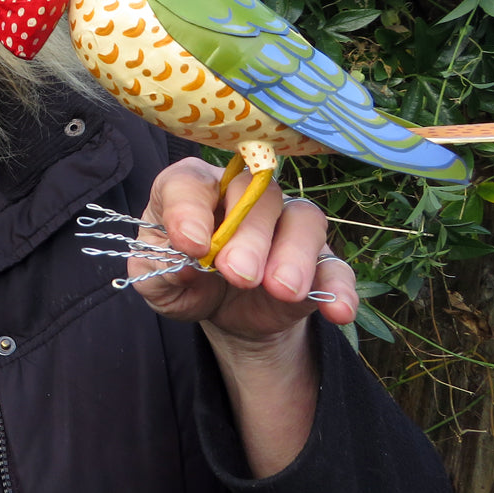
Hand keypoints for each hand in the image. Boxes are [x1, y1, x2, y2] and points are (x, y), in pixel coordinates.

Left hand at [130, 158, 357, 345]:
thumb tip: (188, 266)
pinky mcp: (316, 260)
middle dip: (248, 235)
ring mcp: (285, 224)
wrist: (219, 309)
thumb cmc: (180, 276)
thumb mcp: (155, 279)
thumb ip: (162, 270)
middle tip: (238, 273)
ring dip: (294, 255)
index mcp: (193, 188)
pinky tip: (335, 310)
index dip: (189, 209)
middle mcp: (244, 196)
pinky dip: (338, 288)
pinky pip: (335, 266)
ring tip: (281, 289)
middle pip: (257, 196)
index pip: (189, 182)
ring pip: (303, 220)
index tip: (191, 244)